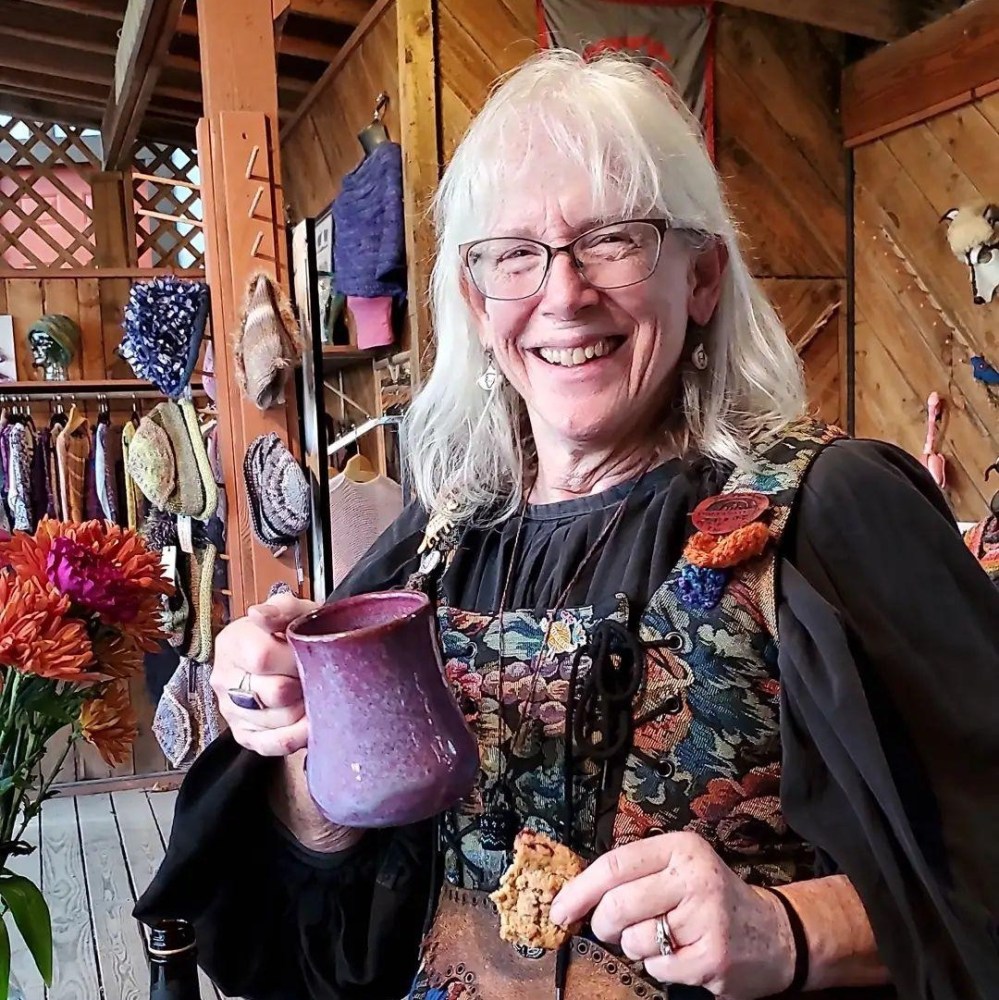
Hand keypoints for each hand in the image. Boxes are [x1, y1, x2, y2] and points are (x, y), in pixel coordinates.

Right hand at [210, 592, 319, 756]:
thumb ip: (282, 607)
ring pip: (277, 721)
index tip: (313, 656)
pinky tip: (311, 723)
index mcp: (232, 643)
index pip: (263, 657)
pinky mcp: (244, 735)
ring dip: (304, 710)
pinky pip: (271, 745)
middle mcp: (224, 678)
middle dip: (304, 685)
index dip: (295, 660)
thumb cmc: (294, 630)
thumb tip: (259, 614)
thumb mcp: (294, 610)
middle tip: (319, 677)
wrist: (292, 651)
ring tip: (317, 695)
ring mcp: (231, 710)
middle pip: (273, 693)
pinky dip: (297, 737)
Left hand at [549, 832, 794, 998]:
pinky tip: (683, 955)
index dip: (579, 891)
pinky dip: (660, 967)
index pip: (614, 865)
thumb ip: (634, 875)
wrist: (774, 934)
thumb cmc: (710, 899)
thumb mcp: (677, 869)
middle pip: (617, 905)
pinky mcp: (713, 957)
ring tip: (665, 938)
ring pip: (634, 941)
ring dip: (637, 948)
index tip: (559, 910)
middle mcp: (693, 877)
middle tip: (614, 929)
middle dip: (605, 925)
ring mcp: (706, 917)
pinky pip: (658, 968)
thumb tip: (573, 897)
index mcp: (679, 848)